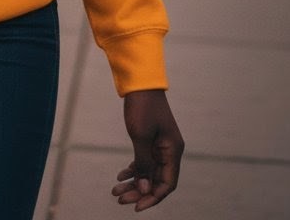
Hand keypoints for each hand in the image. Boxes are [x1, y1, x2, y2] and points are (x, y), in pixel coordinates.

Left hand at [111, 89, 183, 210]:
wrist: (139, 82)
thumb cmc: (142, 107)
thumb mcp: (140, 136)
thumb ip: (143, 164)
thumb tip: (144, 189)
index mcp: (173, 150)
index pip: (167, 184)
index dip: (153, 197)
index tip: (136, 207)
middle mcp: (169, 150)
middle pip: (156, 180)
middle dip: (139, 192)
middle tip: (120, 200)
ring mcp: (160, 145)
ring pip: (148, 172)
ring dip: (134, 183)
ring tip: (116, 191)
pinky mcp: (150, 140)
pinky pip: (144, 161)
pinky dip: (133, 169)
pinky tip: (120, 176)